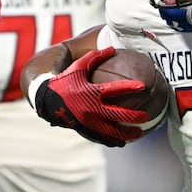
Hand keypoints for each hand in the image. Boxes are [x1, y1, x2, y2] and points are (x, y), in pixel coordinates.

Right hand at [31, 47, 152, 146]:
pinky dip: (113, 140)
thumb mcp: (78, 66)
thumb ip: (95, 57)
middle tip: (146, 116)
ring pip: (113, 131)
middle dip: (135, 117)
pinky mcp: (85, 129)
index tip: (143, 86)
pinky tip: (122, 142)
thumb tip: (112, 48)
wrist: (45, 99)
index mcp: (92, 92)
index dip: (130, 87)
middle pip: (120, 115)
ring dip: (128, 134)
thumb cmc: (64, 81)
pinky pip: (102, 137)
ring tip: (139, 134)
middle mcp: (92, 108)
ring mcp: (89, 121)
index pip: (115, 89)